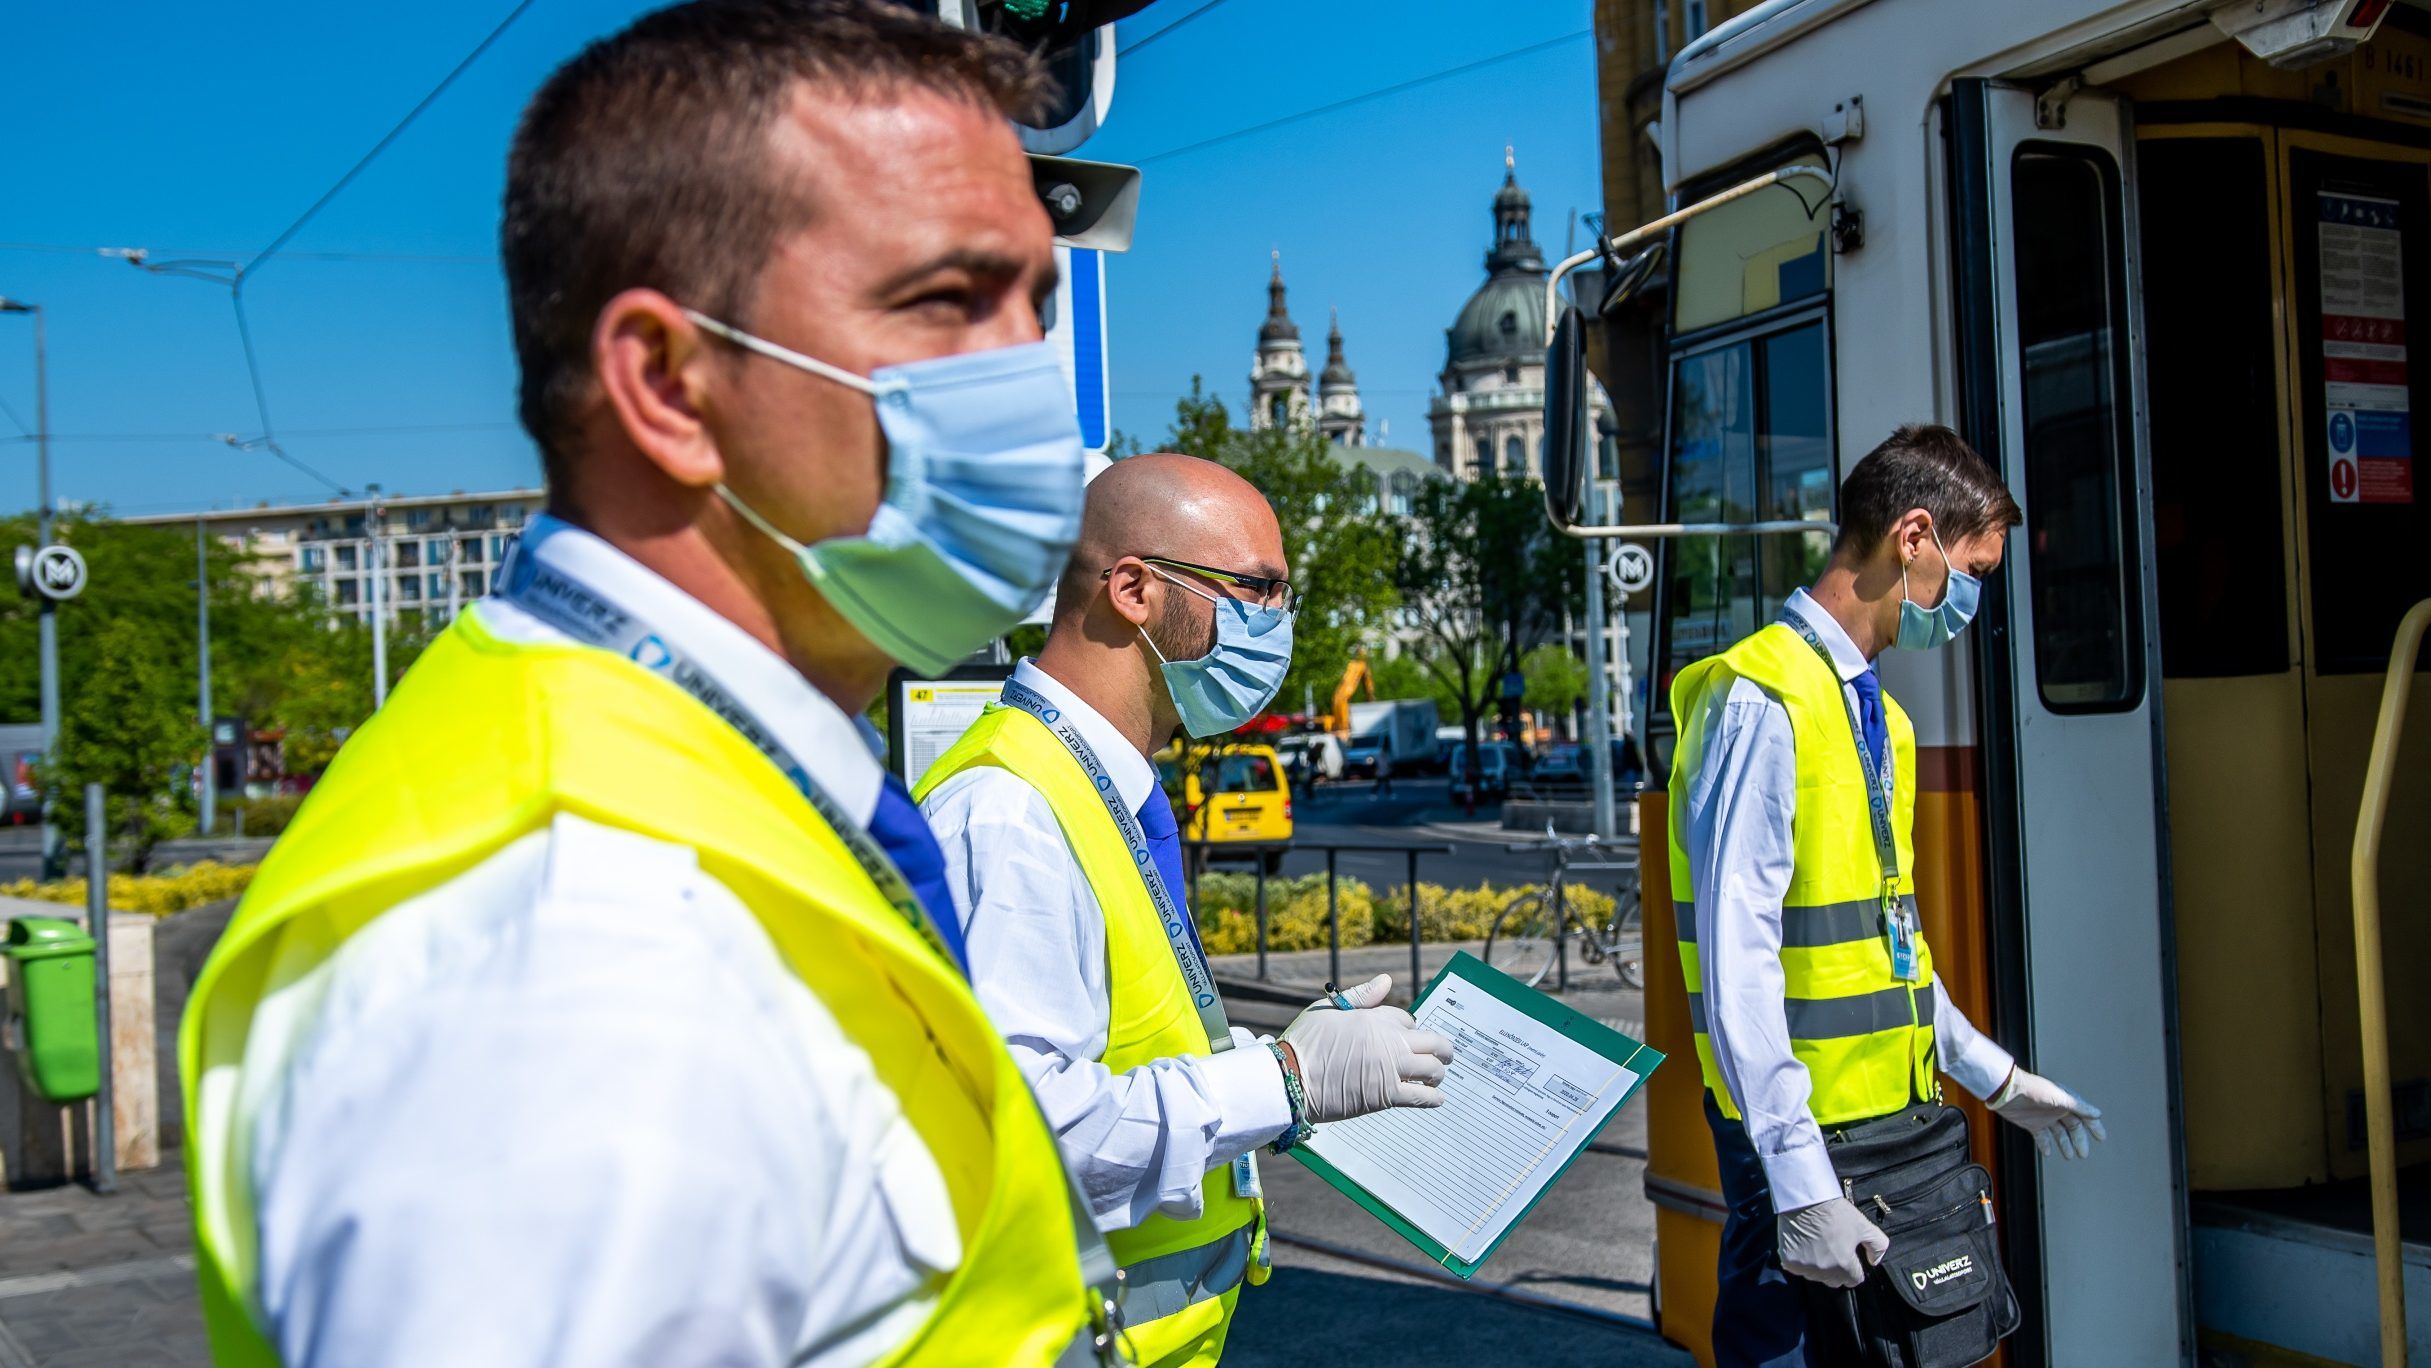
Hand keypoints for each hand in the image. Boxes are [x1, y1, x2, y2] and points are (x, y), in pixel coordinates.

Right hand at [1278, 974, 1453, 1122]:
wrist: (1290, 1078)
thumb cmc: (1304, 1042)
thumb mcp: (1327, 1008)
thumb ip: (1360, 996)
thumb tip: (1387, 980)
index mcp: (1375, 1018)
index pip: (1408, 1019)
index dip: (1408, 1028)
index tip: (1406, 1037)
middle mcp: (1389, 1041)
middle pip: (1433, 1042)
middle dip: (1442, 1049)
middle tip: (1444, 1056)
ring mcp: (1391, 1069)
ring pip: (1433, 1069)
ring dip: (1439, 1073)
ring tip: (1436, 1077)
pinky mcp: (1387, 1095)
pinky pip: (1423, 1096)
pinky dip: (1434, 1097)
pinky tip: (1437, 1098)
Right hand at [1777, 1197, 1888, 1288]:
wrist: (1805, 1199)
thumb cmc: (1835, 1211)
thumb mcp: (1865, 1225)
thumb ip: (1878, 1246)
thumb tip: (1873, 1261)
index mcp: (1844, 1264)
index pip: (1854, 1280)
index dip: (1854, 1268)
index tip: (1848, 1256)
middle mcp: (1824, 1270)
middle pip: (1834, 1281)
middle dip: (1837, 1270)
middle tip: (1833, 1249)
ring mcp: (1804, 1266)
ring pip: (1815, 1276)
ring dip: (1818, 1266)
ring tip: (1818, 1245)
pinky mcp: (1789, 1261)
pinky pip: (1798, 1268)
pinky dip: (1801, 1260)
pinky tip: (1804, 1244)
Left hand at [1990, 1068, 2106, 1159]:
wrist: (2008, 1090)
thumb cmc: (2033, 1089)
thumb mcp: (2060, 1097)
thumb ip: (2079, 1107)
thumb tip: (2097, 1113)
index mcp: (2066, 1101)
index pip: (2084, 1115)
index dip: (2093, 1126)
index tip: (2101, 1138)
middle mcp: (2056, 1109)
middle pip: (2073, 1128)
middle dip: (2079, 1141)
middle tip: (2083, 1154)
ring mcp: (2044, 1117)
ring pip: (2059, 1134)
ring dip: (2065, 1145)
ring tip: (2069, 1156)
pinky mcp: (2031, 1124)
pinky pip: (2042, 1137)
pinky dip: (2046, 1145)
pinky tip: (2048, 1153)